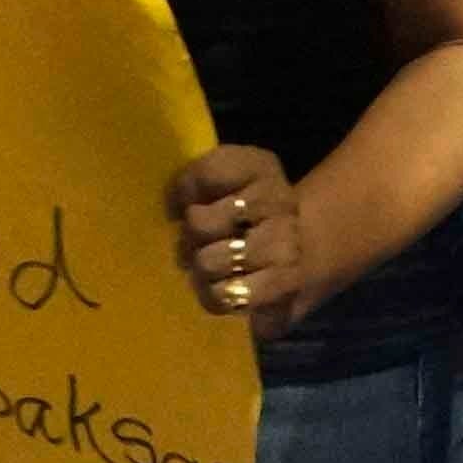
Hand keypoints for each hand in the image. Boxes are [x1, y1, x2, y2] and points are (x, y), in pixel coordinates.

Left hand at [168, 141, 341, 337]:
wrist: (289, 256)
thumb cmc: (239, 218)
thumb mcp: (219, 185)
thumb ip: (193, 183)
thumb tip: (173, 206)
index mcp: (260, 166)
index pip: (207, 173)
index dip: (182, 192)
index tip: (179, 206)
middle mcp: (279, 200)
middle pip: (199, 223)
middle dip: (188, 238)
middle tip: (194, 244)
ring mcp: (286, 243)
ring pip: (209, 263)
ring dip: (200, 270)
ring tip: (208, 268)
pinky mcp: (285, 283)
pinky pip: (224, 295)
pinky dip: (213, 296)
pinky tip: (220, 288)